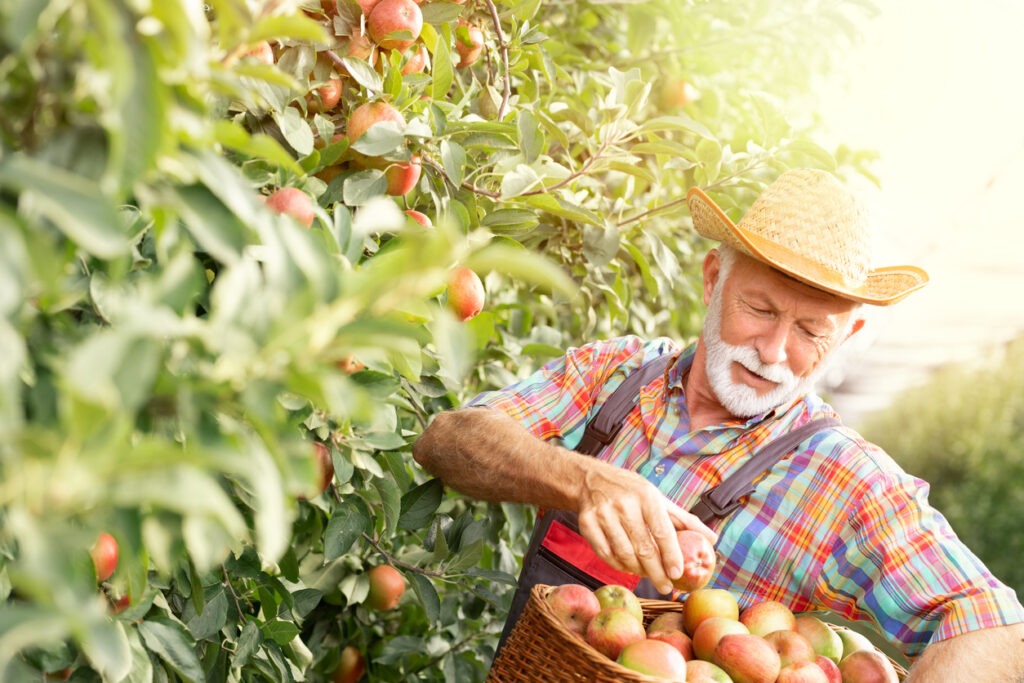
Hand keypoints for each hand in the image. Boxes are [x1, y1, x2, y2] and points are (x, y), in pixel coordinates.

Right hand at [574, 458, 716, 594]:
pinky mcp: (586, 524)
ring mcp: (603, 514)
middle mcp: (624, 504)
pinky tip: (628, 566)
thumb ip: (684, 520)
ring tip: (647, 575)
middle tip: (666, 587)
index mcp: (646, 495)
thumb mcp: (658, 498)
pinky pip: (605, 554)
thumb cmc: (630, 490)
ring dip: (638, 570)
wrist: (590, 479)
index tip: (678, 573)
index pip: (662, 531)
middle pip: (643, 547)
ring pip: (624, 554)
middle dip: (657, 572)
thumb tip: (712, 539)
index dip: (671, 555)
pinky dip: (618, 565)